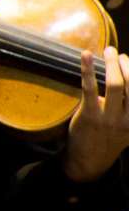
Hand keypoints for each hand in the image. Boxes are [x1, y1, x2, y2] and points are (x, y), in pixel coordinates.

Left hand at [64, 48, 128, 182]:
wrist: (88, 159)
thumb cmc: (109, 137)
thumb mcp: (128, 127)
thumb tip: (128, 79)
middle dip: (127, 65)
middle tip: (119, 54)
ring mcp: (109, 117)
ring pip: (115, 84)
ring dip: (112, 63)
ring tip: (109, 51)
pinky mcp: (89, 115)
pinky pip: (89, 88)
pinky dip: (87, 69)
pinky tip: (85, 54)